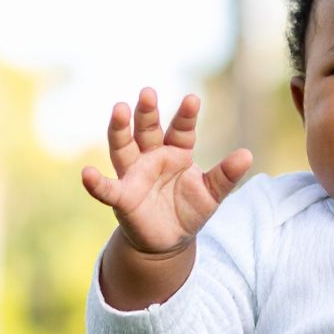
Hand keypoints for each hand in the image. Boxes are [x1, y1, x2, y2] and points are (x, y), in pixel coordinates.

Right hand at [81, 87, 252, 254]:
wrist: (170, 240)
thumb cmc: (189, 210)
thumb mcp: (212, 194)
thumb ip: (226, 175)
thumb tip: (247, 155)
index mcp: (177, 152)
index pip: (181, 130)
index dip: (186, 115)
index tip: (193, 99)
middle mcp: (152, 157)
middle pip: (147, 130)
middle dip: (147, 112)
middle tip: (148, 93)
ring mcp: (135, 175)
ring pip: (123, 148)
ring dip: (120, 130)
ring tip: (119, 109)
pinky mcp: (122, 197)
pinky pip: (107, 189)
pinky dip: (96, 183)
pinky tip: (86, 174)